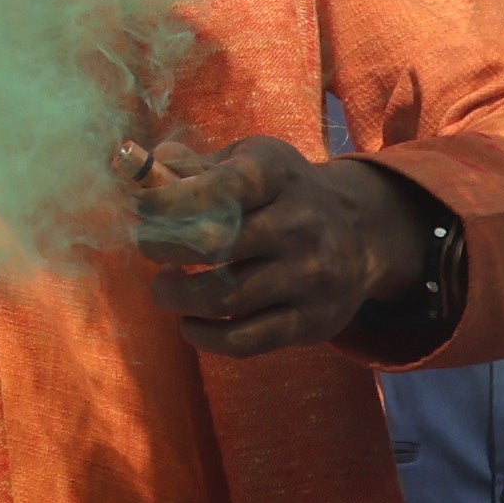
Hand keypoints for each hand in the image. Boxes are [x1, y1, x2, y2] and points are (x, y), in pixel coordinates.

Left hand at [143, 138, 438, 357]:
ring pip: (224, 298)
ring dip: (176, 296)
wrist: (362, 231)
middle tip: (149, 247)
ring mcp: (310, 277)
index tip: (144, 208)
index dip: (168, 201)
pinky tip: (189, 322)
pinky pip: (245, 341)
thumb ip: (194, 165)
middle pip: (213, 242)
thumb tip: (140, 167)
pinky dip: (204, 337)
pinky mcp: (312, 322)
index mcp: (278, 176)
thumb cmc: (282, 193)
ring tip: (165, 287)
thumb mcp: (249, 161)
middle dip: (164, 247)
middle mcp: (300, 225)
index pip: (217, 189)